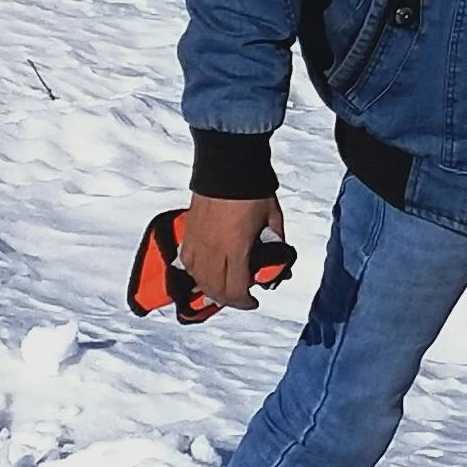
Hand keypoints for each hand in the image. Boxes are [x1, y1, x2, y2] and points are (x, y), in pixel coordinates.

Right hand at [176, 188, 280, 312]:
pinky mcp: (188, 231)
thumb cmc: (251, 190)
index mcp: (236, 248)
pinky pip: (187, 260)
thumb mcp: (272, 218)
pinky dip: (196, 271)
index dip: (244, 302)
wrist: (227, 165)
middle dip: (228, 299)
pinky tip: (204, 272)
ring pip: (198, 277)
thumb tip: (279, 258)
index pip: (235, 289)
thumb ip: (276, 242)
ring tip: (223, 288)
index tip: (253, 301)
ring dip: (210, 288)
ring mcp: (197, 241)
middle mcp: (213, 249)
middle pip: (215, 288)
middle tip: (240, 298)